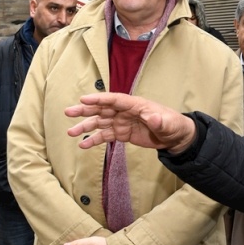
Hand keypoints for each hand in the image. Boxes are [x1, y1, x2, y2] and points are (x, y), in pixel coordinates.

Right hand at [65, 93, 196, 154]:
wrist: (175, 137)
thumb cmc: (173, 125)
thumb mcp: (168, 123)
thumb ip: (159, 120)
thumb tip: (152, 117)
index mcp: (135, 105)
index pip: (115, 100)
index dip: (99, 99)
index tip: (84, 100)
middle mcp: (125, 112)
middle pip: (102, 109)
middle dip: (85, 110)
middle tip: (69, 112)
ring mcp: (122, 122)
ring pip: (100, 123)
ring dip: (85, 127)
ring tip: (71, 133)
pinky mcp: (122, 133)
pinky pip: (105, 136)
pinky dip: (94, 140)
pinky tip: (83, 145)